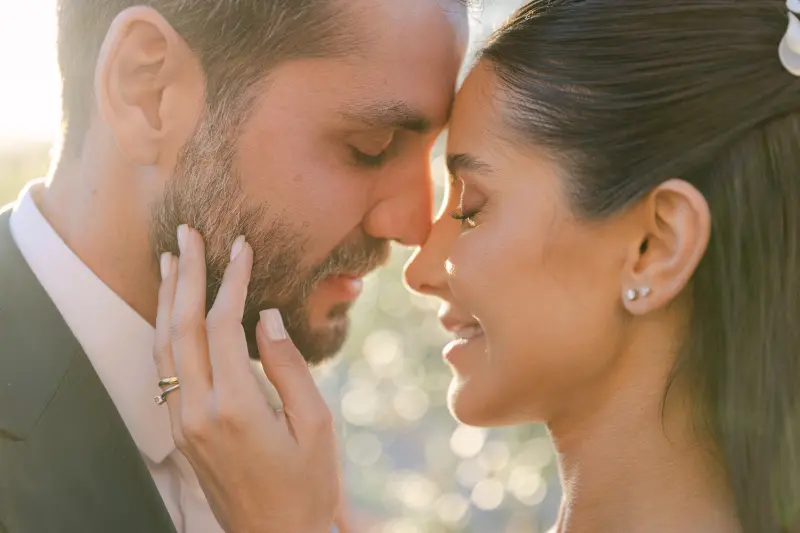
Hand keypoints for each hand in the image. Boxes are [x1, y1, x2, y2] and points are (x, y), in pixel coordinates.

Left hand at [153, 225, 340, 532]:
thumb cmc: (308, 484)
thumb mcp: (316, 425)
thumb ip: (289, 367)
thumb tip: (268, 315)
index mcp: (236, 407)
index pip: (224, 325)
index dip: (232, 280)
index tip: (242, 246)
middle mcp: (198, 411)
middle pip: (183, 326)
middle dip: (186, 275)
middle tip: (188, 234)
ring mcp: (183, 423)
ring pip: (164, 346)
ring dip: (167, 299)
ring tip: (170, 261)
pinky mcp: (181, 431)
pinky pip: (165, 370)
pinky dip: (166, 331)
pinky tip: (172, 312)